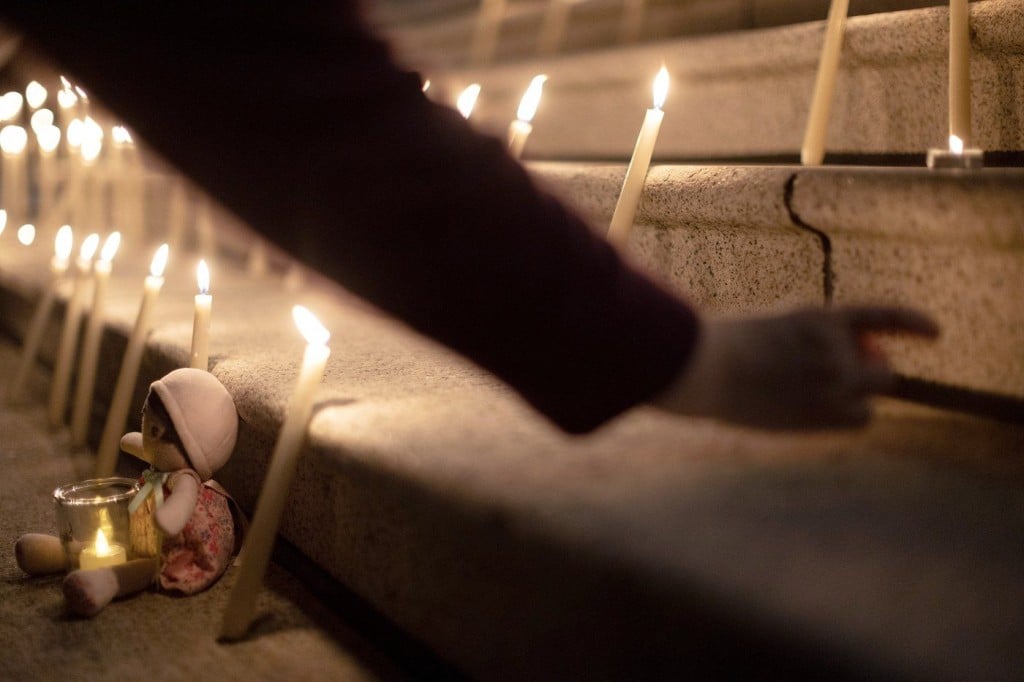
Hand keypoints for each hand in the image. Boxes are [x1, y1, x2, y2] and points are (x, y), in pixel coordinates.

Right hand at [654, 306, 938, 429]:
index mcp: (819, 316)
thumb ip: (812, 340)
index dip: (913, 323)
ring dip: (852, 397)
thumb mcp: (773, 327)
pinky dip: (848, 417)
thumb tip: (849, 372)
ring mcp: (832, 377)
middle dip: (869, 373)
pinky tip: (818, 414)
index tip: (935, 332)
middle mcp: (835, 346)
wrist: (705, 367)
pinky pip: (860, 418)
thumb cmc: (725, 350)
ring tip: (809, 399)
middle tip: (841, 381)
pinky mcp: (824, 408)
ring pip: (870, 394)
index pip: (881, 315)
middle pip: (880, 367)